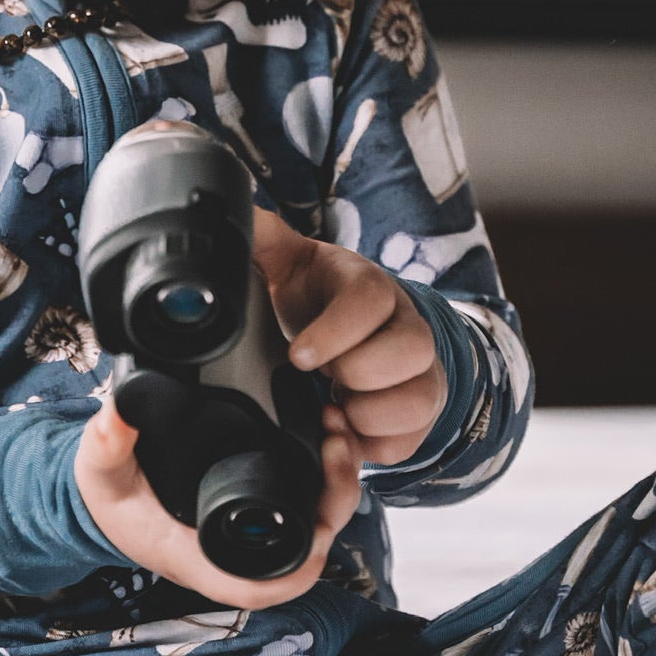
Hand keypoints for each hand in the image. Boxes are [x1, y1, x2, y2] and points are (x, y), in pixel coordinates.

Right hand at [74, 396, 364, 608]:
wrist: (108, 502)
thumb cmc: (110, 500)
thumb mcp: (102, 474)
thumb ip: (106, 444)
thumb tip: (117, 414)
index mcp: (203, 560)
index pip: (263, 586)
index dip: (304, 565)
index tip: (323, 523)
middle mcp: (237, 557)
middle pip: (309, 548)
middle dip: (336, 497)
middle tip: (337, 440)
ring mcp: (253, 537)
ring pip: (316, 522)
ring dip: (336, 480)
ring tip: (336, 427)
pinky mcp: (261, 514)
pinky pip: (308, 505)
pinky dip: (325, 474)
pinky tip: (328, 435)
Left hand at [250, 207, 448, 466]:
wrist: (341, 331)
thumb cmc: (313, 295)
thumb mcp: (285, 262)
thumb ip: (261, 237)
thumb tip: (233, 209)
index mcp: (368, 285)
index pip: (370, 299)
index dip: (336, 331)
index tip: (297, 357)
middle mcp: (406, 326)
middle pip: (413, 347)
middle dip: (359, 372)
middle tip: (323, 380)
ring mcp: (418, 372)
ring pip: (421, 399)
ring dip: (369, 415)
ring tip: (332, 409)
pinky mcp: (415, 415)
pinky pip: (412, 441)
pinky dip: (375, 446)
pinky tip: (344, 432)